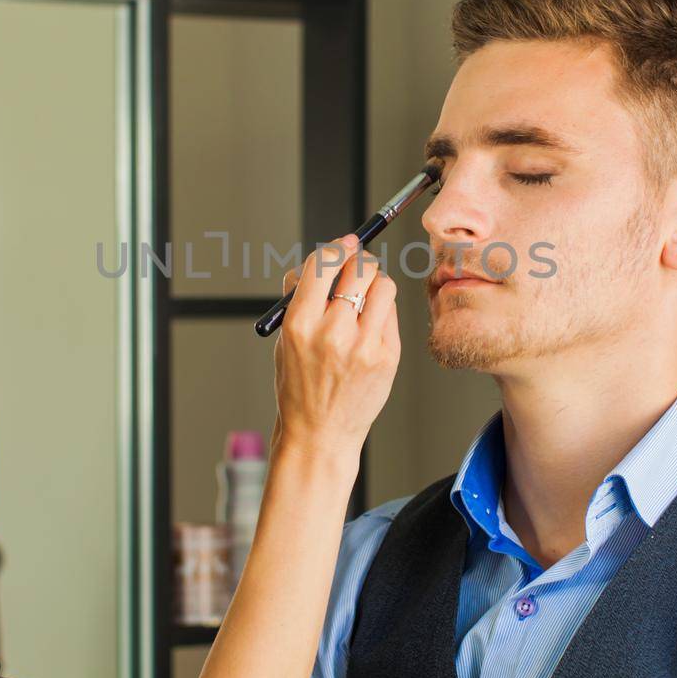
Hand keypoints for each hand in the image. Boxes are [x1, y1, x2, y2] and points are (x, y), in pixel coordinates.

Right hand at [272, 235, 399, 466]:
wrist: (320, 434)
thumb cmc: (299, 385)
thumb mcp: (285, 339)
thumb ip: (299, 296)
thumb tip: (324, 259)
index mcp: (299, 324)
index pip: (322, 264)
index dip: (337, 247)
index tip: (345, 243)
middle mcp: (332, 332)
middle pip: (359, 268)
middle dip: (359, 261)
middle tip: (357, 267)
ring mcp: (363, 346)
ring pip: (382, 285)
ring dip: (374, 283)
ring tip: (364, 299)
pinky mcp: (387, 357)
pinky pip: (391, 313)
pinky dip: (381, 310)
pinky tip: (370, 326)